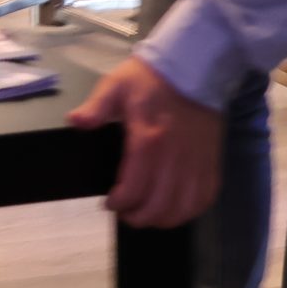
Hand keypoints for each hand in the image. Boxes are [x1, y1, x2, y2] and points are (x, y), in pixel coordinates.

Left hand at [68, 54, 223, 227]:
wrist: (192, 68)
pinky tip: (174, 208)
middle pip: (159, 206)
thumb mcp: (116, 86)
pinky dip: (189, 211)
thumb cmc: (150, 80)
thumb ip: (96, 108)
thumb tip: (75, 121)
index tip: (109, 202)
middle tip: (126, 213)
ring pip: (183, 209)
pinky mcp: (211, 163)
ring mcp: (197, 162)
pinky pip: (204, 199)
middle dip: (138, 217)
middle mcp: (176, 156)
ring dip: (163, 219)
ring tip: (147, 213)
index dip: (119, 203)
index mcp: (149, 139)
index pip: (134, 188)